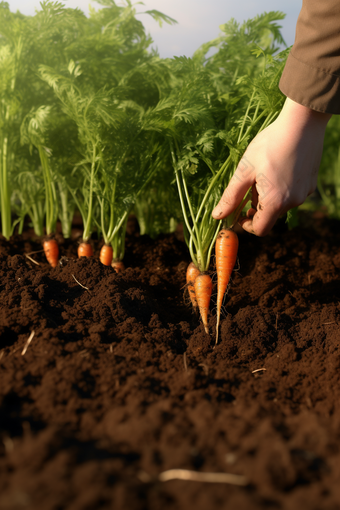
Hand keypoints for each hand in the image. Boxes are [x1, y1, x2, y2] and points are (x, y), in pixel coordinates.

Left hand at [212, 98, 331, 235]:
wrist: (301, 124)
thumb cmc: (269, 145)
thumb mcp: (244, 171)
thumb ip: (231, 197)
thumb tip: (217, 216)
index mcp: (275, 202)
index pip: (260, 229)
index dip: (246, 224)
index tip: (239, 212)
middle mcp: (293, 202)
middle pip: (270, 216)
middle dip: (257, 207)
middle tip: (250, 185)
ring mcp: (304, 193)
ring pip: (281, 205)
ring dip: (269, 197)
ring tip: (264, 172)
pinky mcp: (311, 184)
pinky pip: (292, 194)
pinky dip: (282, 188)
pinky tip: (278, 167)